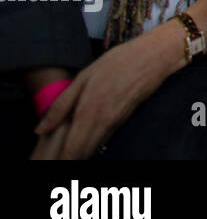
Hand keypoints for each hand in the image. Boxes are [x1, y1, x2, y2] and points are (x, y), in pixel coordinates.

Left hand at [30, 20, 184, 159]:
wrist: (155, 57)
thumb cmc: (118, 62)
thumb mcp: (84, 77)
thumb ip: (61, 105)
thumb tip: (39, 129)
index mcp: (89, 112)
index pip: (71, 151)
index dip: (59, 161)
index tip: (49, 161)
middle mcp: (104, 123)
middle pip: (82, 155)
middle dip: (68, 159)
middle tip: (54, 157)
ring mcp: (116, 124)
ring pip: (94, 149)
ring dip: (80, 152)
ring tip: (67, 150)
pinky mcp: (124, 120)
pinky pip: (104, 139)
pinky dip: (92, 143)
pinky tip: (85, 137)